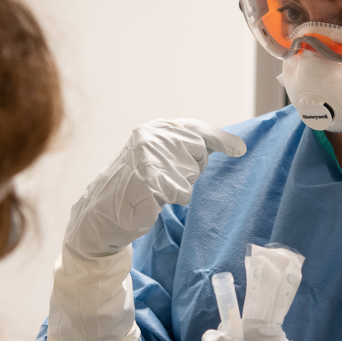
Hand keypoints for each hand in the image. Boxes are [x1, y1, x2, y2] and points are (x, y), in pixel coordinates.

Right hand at [65, 119, 245, 257]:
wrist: (101, 211)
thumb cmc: (135, 185)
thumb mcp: (159, 157)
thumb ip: (185, 147)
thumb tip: (233, 144)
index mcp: (154, 129)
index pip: (195, 129)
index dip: (220, 139)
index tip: (240, 149)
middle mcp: (152, 137)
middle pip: (199, 151)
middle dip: (193, 168)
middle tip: (169, 178)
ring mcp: (150, 157)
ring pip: (192, 174)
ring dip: (181, 186)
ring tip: (157, 189)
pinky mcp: (150, 179)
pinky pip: (183, 192)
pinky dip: (173, 199)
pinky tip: (155, 199)